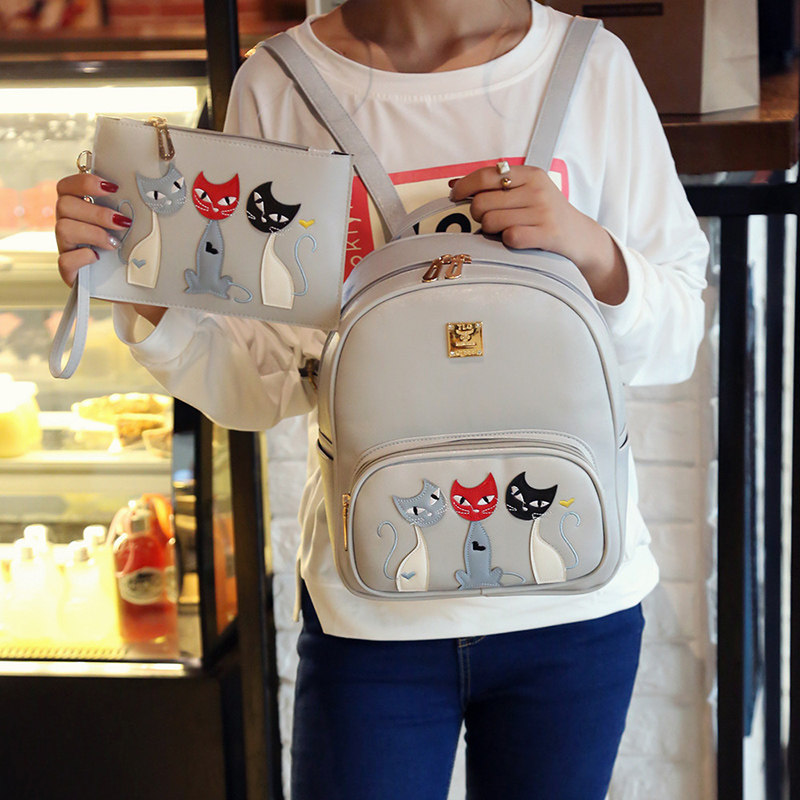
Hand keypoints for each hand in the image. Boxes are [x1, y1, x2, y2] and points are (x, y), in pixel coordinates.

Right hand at [55, 173, 166, 324]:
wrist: (139, 284)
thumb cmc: (135, 250)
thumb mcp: (134, 227)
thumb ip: (129, 207)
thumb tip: (149, 191)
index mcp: (80, 209)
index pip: (67, 186)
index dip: (84, 182)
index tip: (112, 188)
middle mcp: (68, 225)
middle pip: (64, 205)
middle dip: (97, 212)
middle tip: (122, 222)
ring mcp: (67, 249)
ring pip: (63, 229)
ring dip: (93, 233)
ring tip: (115, 243)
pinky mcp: (71, 272)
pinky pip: (64, 261)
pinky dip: (82, 257)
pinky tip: (98, 258)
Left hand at [449, 164, 627, 304]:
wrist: (580, 237)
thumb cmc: (546, 215)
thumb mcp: (528, 192)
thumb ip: (495, 187)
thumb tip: (454, 185)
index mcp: (531, 174)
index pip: (486, 175)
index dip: (465, 186)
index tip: (455, 195)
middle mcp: (537, 190)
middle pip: (482, 203)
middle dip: (479, 215)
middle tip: (491, 220)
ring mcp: (543, 212)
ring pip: (490, 222)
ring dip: (492, 231)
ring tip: (506, 230)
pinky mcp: (546, 234)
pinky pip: (508, 238)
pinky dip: (507, 242)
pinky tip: (517, 240)